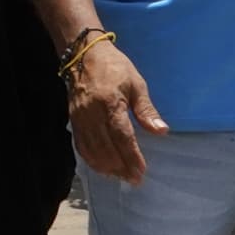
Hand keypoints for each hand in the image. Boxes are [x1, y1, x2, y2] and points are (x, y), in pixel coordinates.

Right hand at [65, 35, 167, 183]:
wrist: (83, 54)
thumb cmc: (115, 67)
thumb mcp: (136, 84)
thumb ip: (147, 111)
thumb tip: (161, 131)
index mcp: (110, 103)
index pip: (122, 136)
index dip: (132, 156)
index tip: (141, 172)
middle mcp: (92, 114)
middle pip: (106, 148)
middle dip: (121, 167)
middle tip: (134, 180)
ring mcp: (80, 118)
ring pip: (92, 150)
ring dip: (107, 167)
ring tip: (121, 177)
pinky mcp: (73, 120)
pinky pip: (81, 146)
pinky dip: (92, 160)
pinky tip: (103, 167)